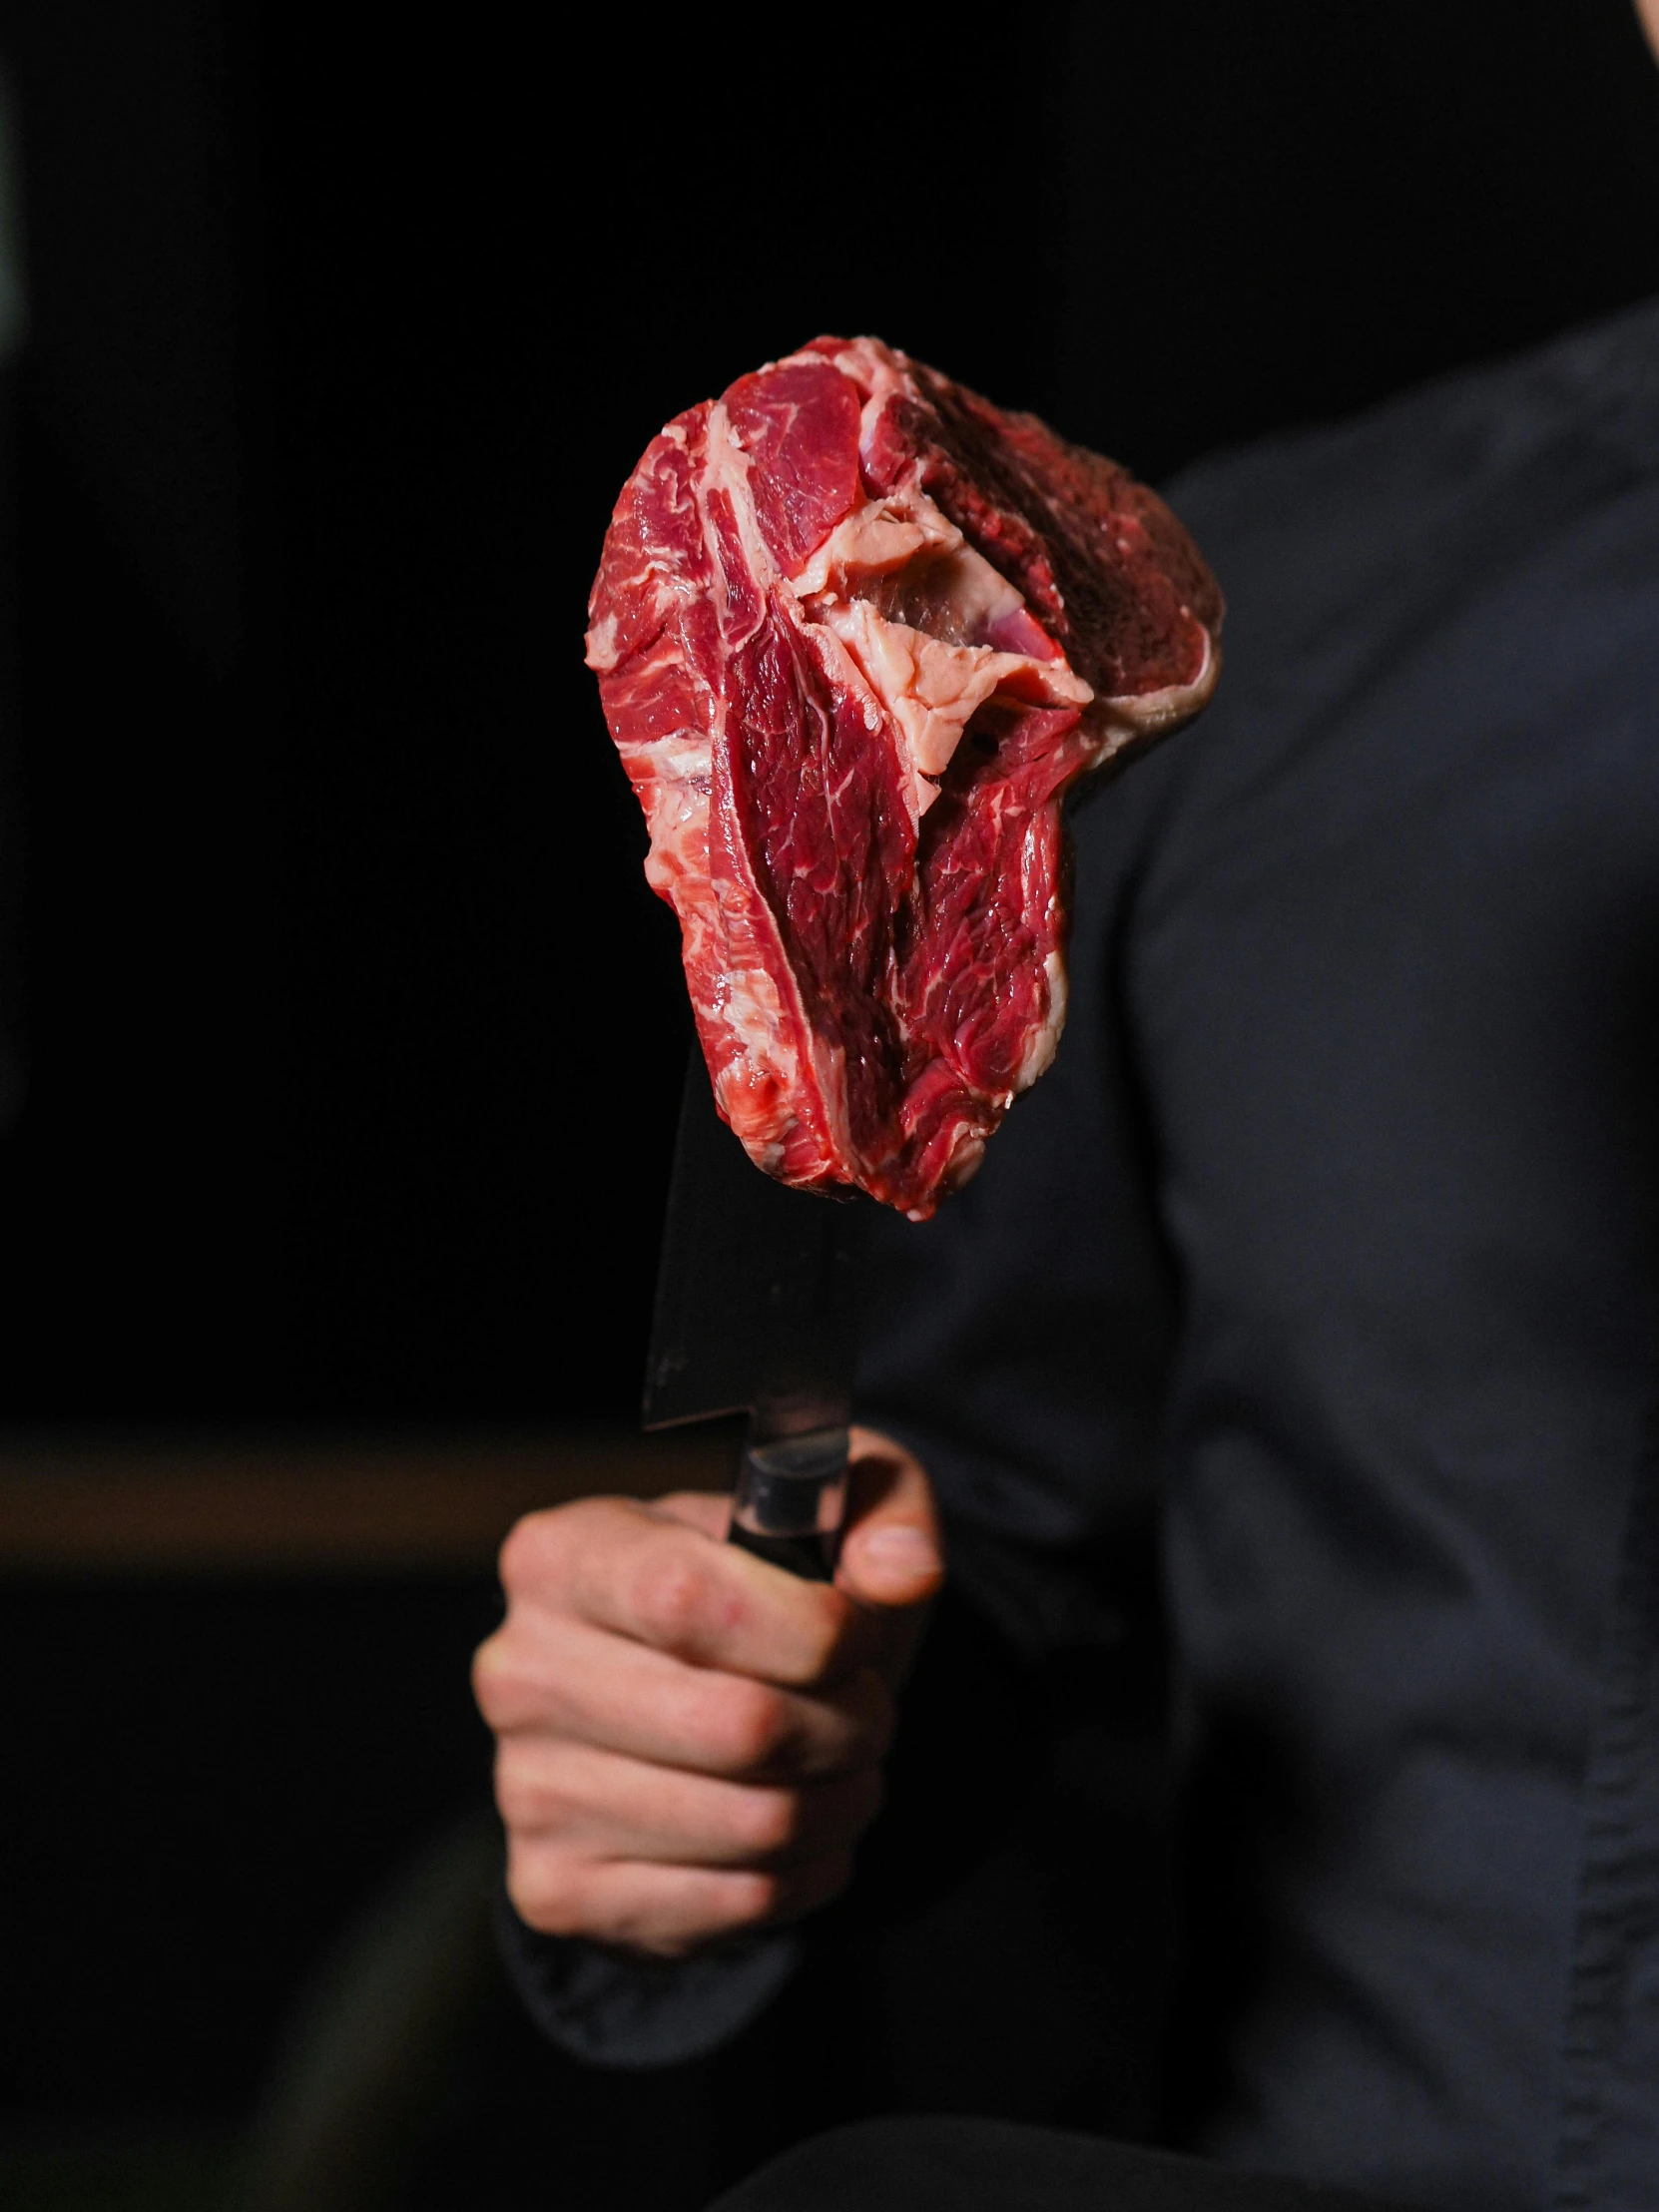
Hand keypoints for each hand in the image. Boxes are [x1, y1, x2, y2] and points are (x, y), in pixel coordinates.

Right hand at [473, 1427, 942, 1958]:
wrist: (696, 1698)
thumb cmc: (760, 1590)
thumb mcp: (826, 1508)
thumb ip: (882, 1506)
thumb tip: (903, 1571)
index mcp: (560, 1555)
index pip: (687, 1600)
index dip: (810, 1629)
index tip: (859, 1633)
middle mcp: (519, 1671)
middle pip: (737, 1725)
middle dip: (849, 1723)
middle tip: (871, 1710)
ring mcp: (528, 1791)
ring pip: (752, 1823)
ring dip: (843, 1799)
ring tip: (850, 1764)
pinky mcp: (558, 1889)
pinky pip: (737, 1903)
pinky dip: (810, 1870)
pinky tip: (809, 1827)